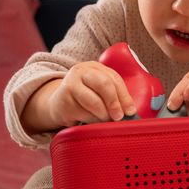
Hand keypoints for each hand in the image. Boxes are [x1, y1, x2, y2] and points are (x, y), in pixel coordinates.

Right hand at [21, 62, 136, 133]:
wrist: (58, 104)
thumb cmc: (84, 98)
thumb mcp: (98, 91)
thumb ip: (113, 96)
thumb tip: (129, 112)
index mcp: (95, 67)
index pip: (114, 79)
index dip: (124, 96)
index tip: (130, 111)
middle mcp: (82, 71)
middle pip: (104, 84)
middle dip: (114, 102)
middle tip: (119, 117)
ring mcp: (71, 83)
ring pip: (94, 101)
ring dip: (104, 115)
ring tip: (106, 120)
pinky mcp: (64, 99)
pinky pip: (84, 113)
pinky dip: (93, 120)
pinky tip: (92, 120)